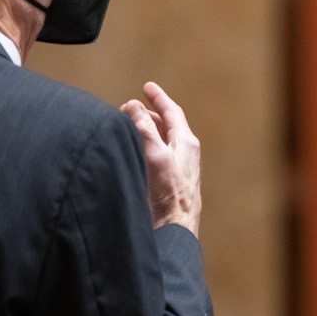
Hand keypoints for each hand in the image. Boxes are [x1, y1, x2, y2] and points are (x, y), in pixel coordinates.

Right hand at [122, 82, 201, 235]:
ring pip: (164, 141)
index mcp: (186, 142)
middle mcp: (186, 153)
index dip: (158, 97)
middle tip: (133, 107)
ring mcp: (180, 168)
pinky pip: (160, 155)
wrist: (175, 229)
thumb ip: (145, 129)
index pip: (172, 111)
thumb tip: (134, 106)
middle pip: (169, 125)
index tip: (147, 86)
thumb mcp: (155, 156)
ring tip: (130, 128)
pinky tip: (135, 154)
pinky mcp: (172, 182)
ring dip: (148, 131)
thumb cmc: (167, 194)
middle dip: (151, 114)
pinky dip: (147, 147)